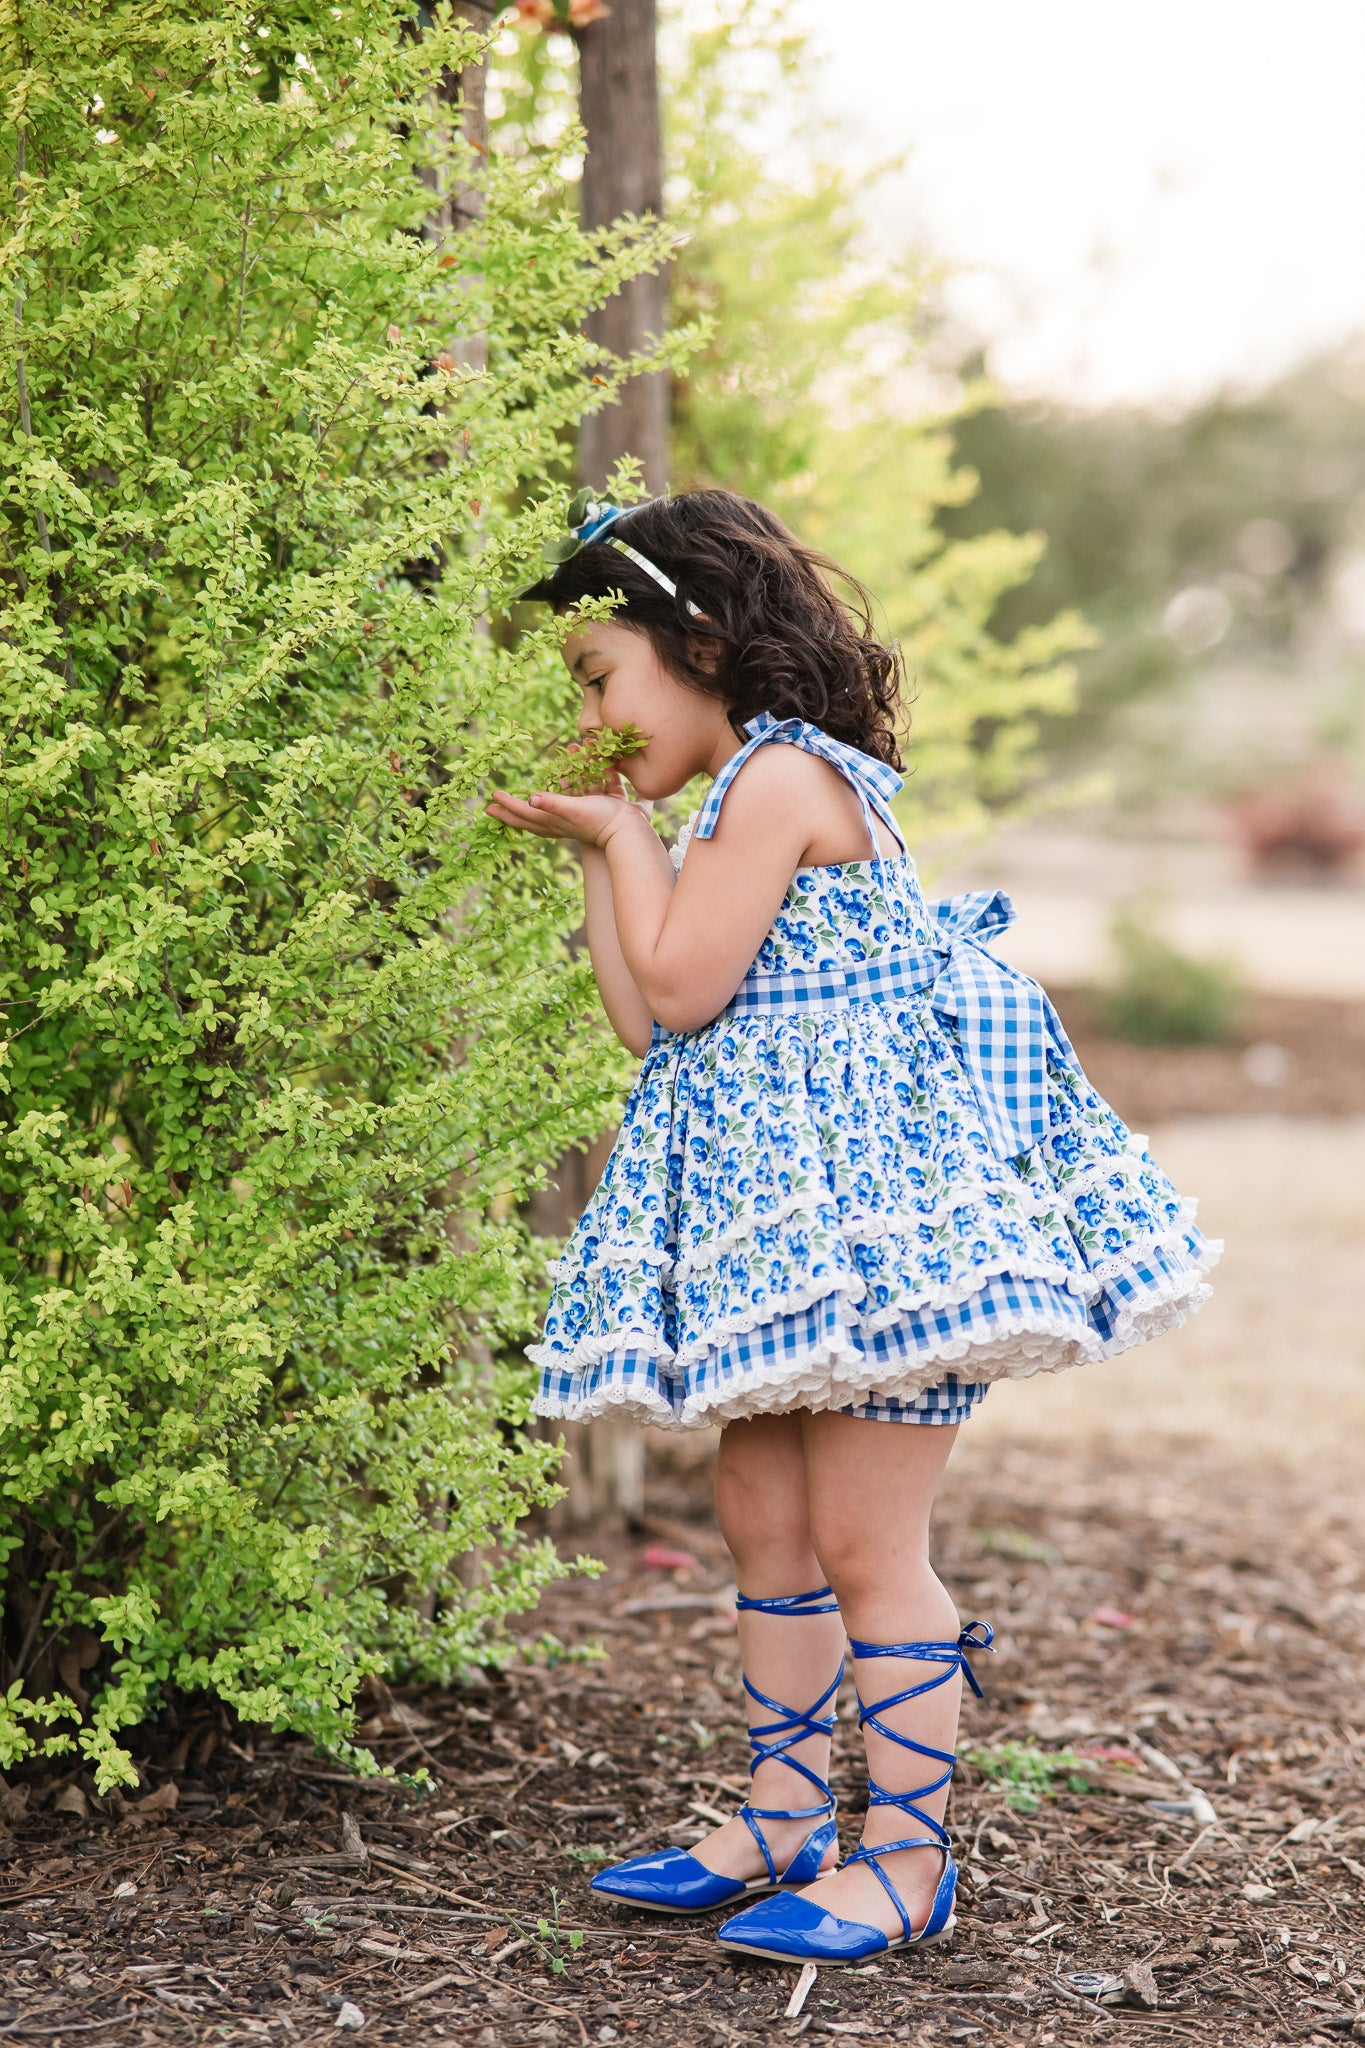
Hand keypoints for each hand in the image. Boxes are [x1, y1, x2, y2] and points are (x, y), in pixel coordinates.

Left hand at [485, 772, 642, 849]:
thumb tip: (531, 797)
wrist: (627, 832)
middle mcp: (557, 824)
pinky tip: (546, 807)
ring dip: (524, 812)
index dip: (507, 805)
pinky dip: (547, 809)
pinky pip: (556, 815)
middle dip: (509, 813)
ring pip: (539, 819)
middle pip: (527, 819)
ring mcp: (567, 824)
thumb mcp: (576, 808)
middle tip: (491, 808)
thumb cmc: (601, 819)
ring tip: (513, 807)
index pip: (524, 812)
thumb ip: (553, 802)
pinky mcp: (579, 820)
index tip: (491, 796)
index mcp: (552, 820)